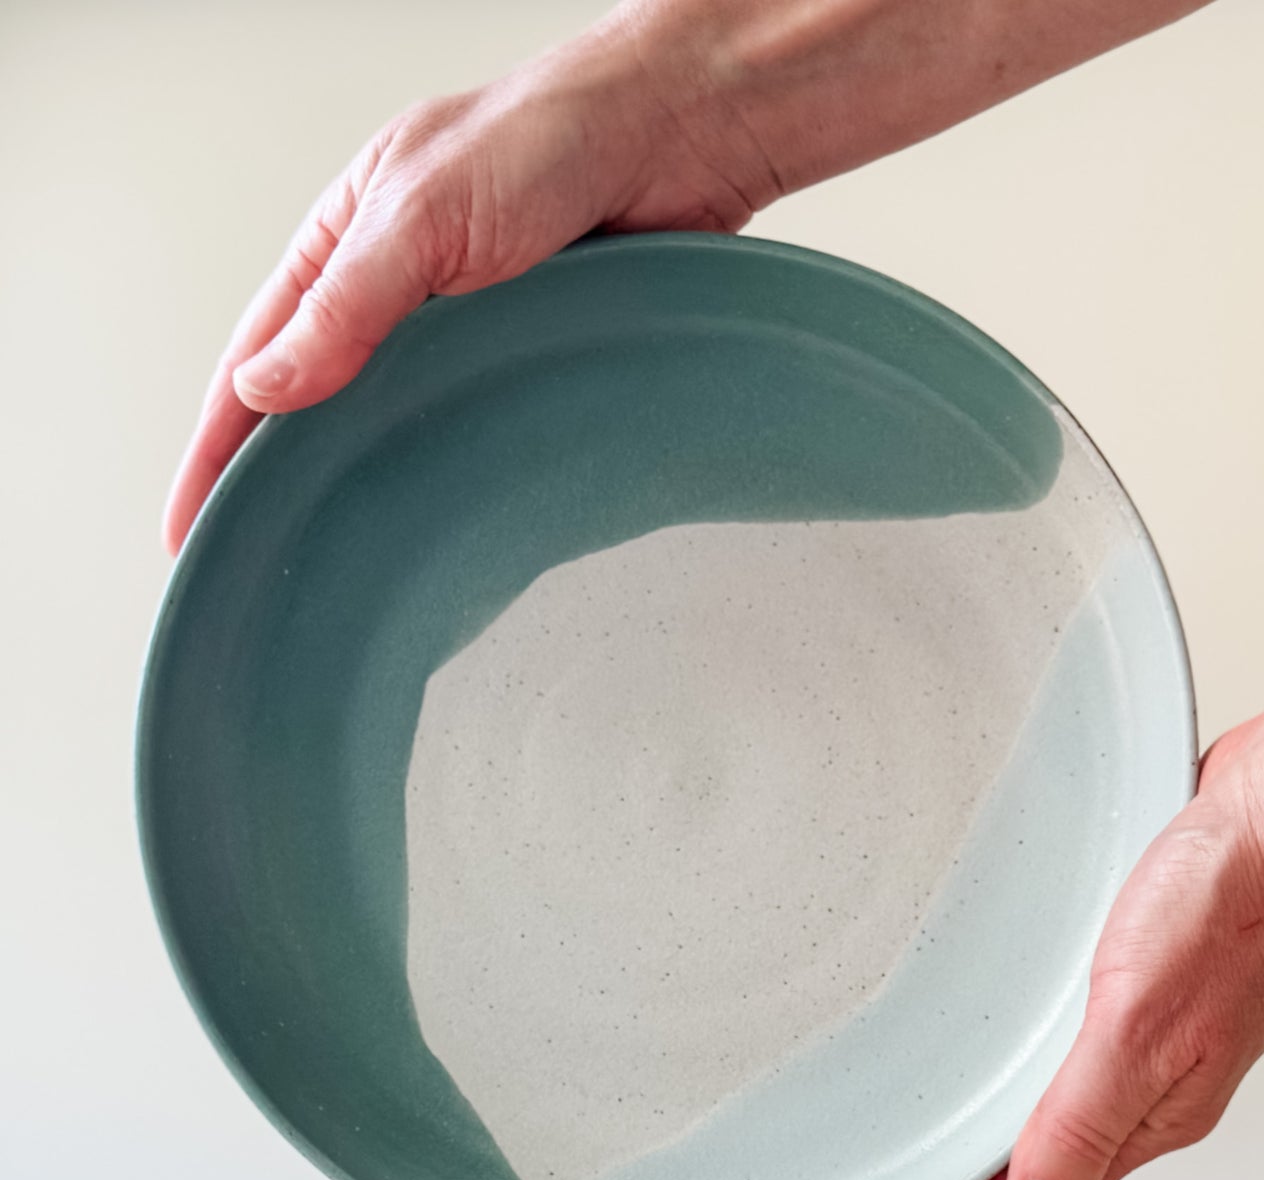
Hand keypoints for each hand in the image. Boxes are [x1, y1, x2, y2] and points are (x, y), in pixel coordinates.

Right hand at [161, 22, 774, 552]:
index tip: (193, 528)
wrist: (676, 135)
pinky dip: (453, 474)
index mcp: (345, 248)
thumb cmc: (548, 135)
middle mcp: (399, 297)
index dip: (219, 451)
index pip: (256, 363)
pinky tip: (443, 520)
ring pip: (399, 427)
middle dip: (285, 484)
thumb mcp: (423, 214)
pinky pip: (476, 430)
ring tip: (341, 565)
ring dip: (371, 487)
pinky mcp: (529, 361)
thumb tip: (265, 387)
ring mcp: (467, 336)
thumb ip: (346, 305)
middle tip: (260, 565)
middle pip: (321, 407)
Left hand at [847, 698, 1263, 1179]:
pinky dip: (1006, 1044)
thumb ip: (1084, 1121)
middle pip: (1025, 1150)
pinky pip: (1052, 1027)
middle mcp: (1139, 1077)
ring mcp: (1132, 1023)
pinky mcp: (1125, 972)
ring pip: (1036, 1088)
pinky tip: (977, 1028)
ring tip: (906, 1120)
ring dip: (974, 1110)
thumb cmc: (1231, 913)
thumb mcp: (1142, 1028)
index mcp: (1147, 1111)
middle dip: (947, 1176)